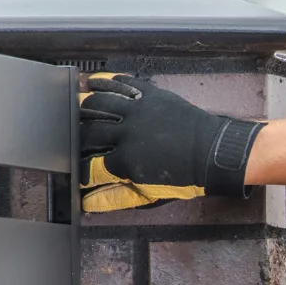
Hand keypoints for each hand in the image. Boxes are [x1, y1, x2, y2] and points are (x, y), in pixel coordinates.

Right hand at [79, 74, 263, 197]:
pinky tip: (93, 83)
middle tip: (71, 137)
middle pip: (88, 132)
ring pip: (98, 102)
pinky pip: (121, 83)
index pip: (90, 165)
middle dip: (77, 137)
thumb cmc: (186, 177)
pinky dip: (104, 82)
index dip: (79, 168)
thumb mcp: (151, 193)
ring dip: (84, 105)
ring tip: (75, 107)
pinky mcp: (150, 94)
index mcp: (126, 161)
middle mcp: (127, 133)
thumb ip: (117, 198)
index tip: (73, 167)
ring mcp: (138, 110)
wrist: (214, 154)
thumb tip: (87, 203)